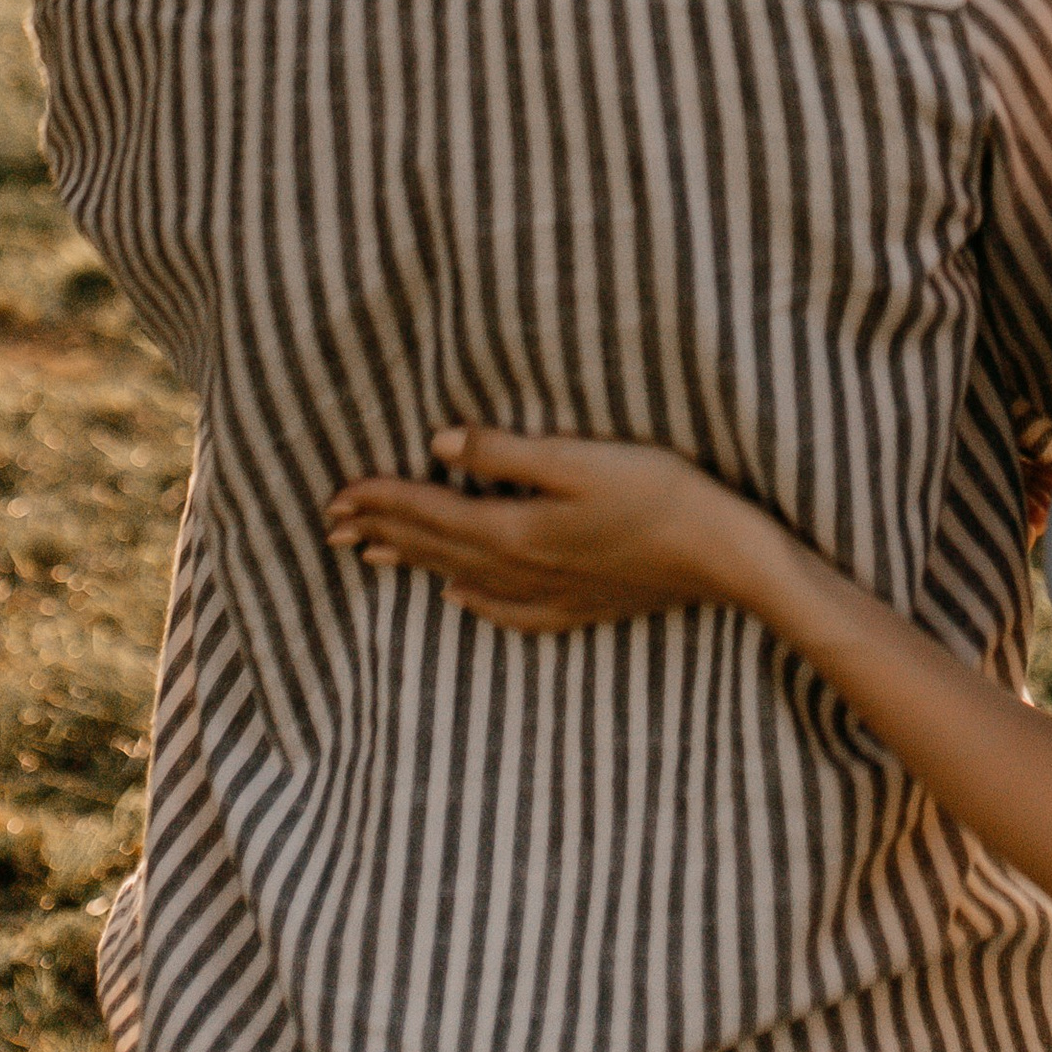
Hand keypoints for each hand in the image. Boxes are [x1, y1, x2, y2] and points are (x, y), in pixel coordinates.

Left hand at [326, 428, 770, 633]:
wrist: (718, 556)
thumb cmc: (656, 492)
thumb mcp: (579, 459)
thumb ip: (505, 451)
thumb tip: (439, 441)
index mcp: (515, 527)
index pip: (430, 509)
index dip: (382, 498)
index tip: (338, 493)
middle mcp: (520, 568)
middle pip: (435, 545)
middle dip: (382, 529)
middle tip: (334, 524)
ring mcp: (548, 593)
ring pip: (461, 575)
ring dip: (414, 560)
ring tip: (373, 555)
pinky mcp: (575, 606)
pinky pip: (505, 610)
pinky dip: (471, 599)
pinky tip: (457, 595)